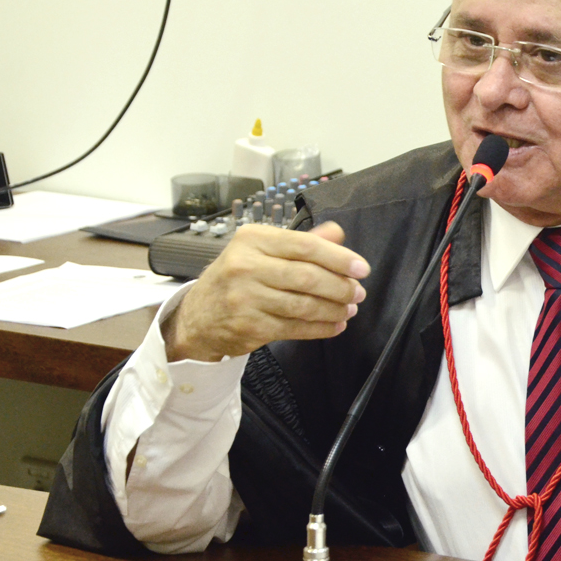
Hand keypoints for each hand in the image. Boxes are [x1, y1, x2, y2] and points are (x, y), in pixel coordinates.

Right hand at [162, 221, 369, 362]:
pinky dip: (320, 328)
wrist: (198, 316)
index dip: (339, 258)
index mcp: (252, 239)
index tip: (361, 268)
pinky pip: (295, 328)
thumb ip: (301, 241)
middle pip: (307, 277)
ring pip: (303, 305)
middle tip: (358, 292)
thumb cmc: (237, 277)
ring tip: (349, 309)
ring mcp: (245, 298)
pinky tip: (335, 325)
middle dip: (340, 287)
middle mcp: (245, 266)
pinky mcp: (249, 326)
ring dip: (333, 309)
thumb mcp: (261, 250)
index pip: (305, 246)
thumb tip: (338, 232)